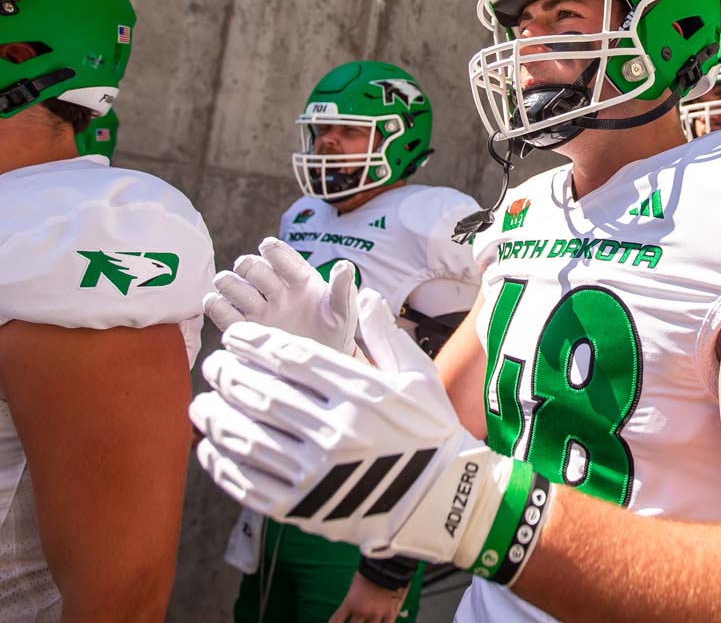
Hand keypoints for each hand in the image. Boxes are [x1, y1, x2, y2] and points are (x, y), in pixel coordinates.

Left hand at [190, 289, 551, 581]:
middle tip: (214, 365)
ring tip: (202, 403)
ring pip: (247, 437)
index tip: (234, 336)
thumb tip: (361, 293)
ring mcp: (314, 473)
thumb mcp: (419, 377)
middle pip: (263, 394)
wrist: (437, 501)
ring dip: (217, 417)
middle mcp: (333, 432)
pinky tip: (211, 448)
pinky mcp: (300, 507)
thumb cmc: (429, 432)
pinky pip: (247, 482)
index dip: (256, 344)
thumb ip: (384, 335)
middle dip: (230, 374)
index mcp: (360, 395)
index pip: (293, 359)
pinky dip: (222, 463)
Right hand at [203, 236, 357, 353]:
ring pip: (232, 285)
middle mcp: (275, 290)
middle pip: (250, 266)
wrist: (325, 361)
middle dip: (248, 266)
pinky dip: (215, 305)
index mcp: (298, 278)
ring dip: (229, 282)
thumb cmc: (336, 330)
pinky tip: (219, 303)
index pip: (278, 254)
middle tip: (256, 278)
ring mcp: (259, 309)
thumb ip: (343, 288)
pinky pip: (222, 313)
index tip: (268, 250)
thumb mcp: (344, 310)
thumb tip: (344, 265)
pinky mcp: (247, 330)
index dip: (271, 249)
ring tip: (237, 291)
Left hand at [328, 571, 405, 622]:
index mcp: (350, 603)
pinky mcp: (390, 613)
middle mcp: (361, 612)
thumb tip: (352, 603)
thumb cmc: (369, 570)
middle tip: (355, 621)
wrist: (388, 565)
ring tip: (368, 621)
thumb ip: (352, 597)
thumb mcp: (355, 583)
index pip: (336, 620)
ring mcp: (376, 614)